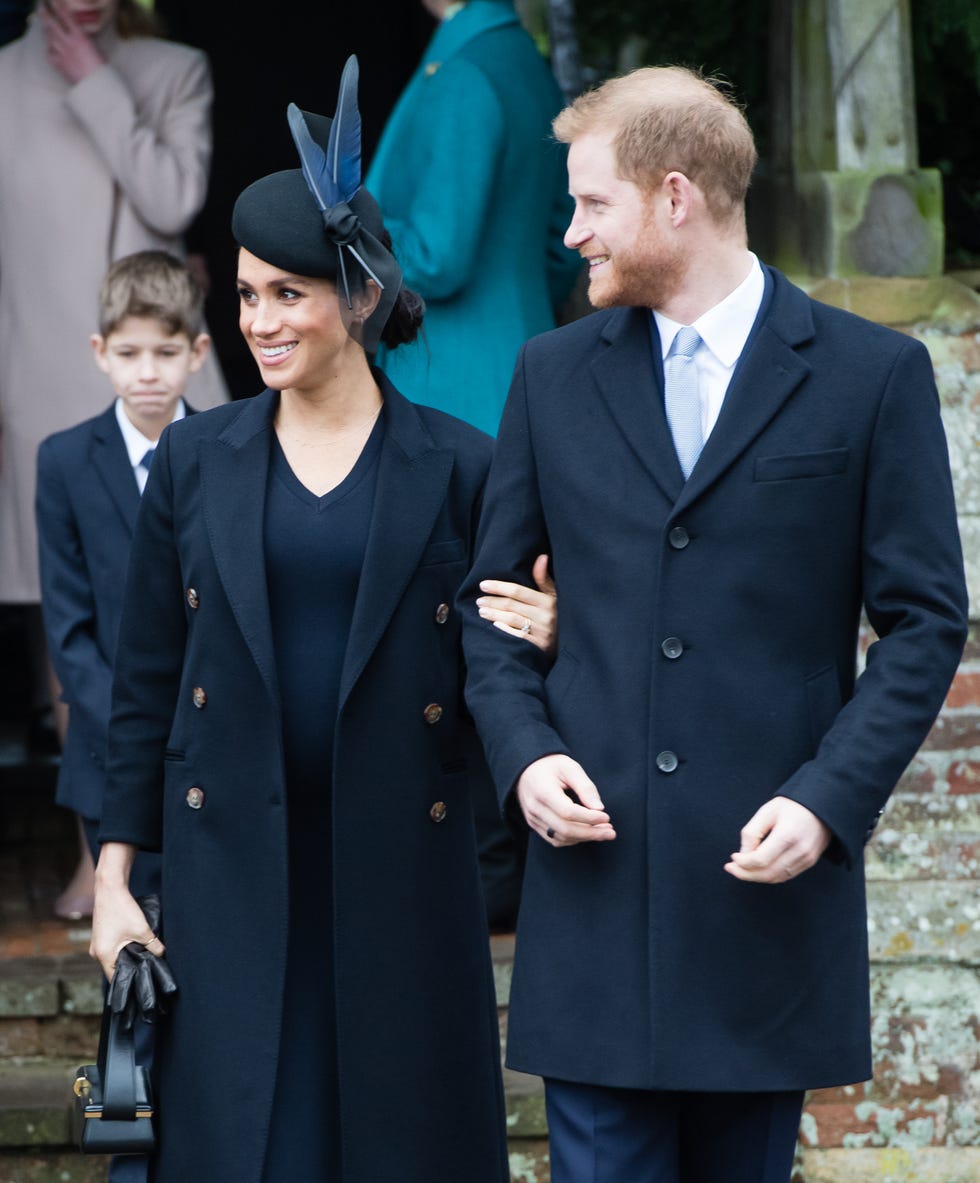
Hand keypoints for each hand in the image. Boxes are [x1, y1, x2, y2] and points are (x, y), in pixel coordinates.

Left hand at [41, 0, 105, 84]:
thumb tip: (82, 35)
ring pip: (49, 38)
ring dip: (47, 30)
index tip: (55, 1)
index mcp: (80, 37)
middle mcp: (68, 43)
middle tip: (41, 8)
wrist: (97, 87)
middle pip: (52, 24)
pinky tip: (51, 47)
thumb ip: (87, 40)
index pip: (66, 17)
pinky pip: (50, 53)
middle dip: (46, 14)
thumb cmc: (102, 70)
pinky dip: (50, 49)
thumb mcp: (97, 50)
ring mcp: (62, 54)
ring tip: (46, 26)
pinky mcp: (60, 65)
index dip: (59, 7)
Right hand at [106, 895, 177, 1026]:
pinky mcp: (102, 936)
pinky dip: (123, 951)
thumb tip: (163, 955)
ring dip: (128, 960)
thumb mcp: (142, 930)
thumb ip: (153, 946)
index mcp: (104, 956)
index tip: (141, 992)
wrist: (109, 887)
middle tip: (146, 978)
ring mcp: (98, 944)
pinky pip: (113, 950)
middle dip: (131, 972)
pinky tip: (136, 949)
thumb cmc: (123, 909)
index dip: (129, 985)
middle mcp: (97, 953)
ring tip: (143, 964)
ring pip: (115, 959)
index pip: (116, 980)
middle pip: (115, 970)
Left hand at [477, 554, 556, 653]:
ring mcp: (542, 633)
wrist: (569, 643)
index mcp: (547, 602)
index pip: (518, 591)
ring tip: (482, 611)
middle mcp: (545, 616)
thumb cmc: (558, 616)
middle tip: (479, 600)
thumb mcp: (554, 597)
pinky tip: (494, 626)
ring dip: (494, 614)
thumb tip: (541, 557)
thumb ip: (544, 579)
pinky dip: (504, 630)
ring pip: (512, 620)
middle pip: (512, 605)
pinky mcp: (539, 647)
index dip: (499, 587)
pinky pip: (518, 637)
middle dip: (492, 601)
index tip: (483, 585)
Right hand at [516, 754, 615, 845]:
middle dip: (591, 833)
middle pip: (565, 829)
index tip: (606, 817)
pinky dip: (573, 839)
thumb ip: (585, 787)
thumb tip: (600, 809)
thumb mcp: (570, 767)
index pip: (568, 812)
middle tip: (611, 831)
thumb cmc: (551, 765)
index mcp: (543, 791)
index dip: (589, 818)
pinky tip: (586, 833)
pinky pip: (554, 839)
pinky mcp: (533, 824)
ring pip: (560, 838)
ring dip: (584, 838)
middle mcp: (535, 807)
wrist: (526, 768)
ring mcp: (532, 818)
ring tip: (603, 832)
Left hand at [724, 796, 830, 883]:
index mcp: (787, 835)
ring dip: (756, 877)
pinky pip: (786, 876)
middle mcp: (799, 851)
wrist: (821, 805)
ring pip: (776, 877)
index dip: (743, 862)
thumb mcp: (767, 811)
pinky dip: (769, 876)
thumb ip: (752, 832)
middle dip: (745, 874)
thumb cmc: (792, 806)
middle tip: (731, 868)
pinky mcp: (809, 862)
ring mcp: (806, 859)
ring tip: (741, 870)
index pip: (760, 859)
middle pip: (767, 873)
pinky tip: (758, 869)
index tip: (733, 857)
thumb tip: (742, 855)